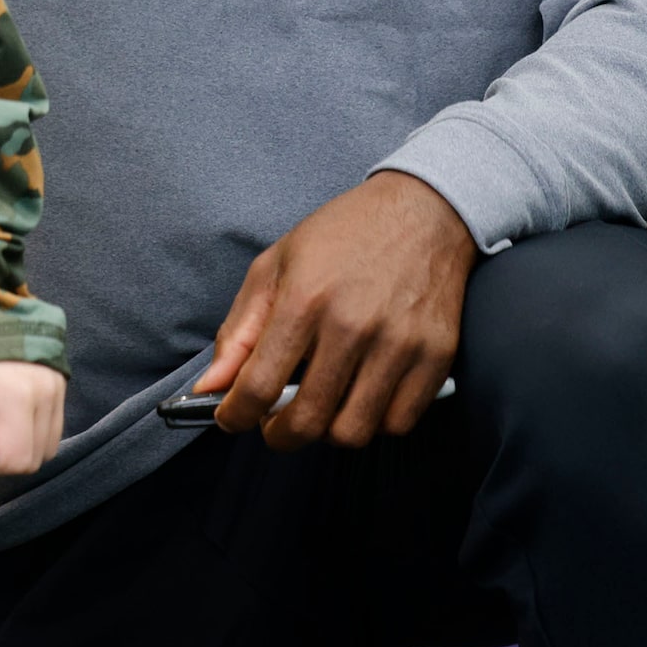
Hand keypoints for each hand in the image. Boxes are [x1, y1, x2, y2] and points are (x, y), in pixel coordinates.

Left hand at [0, 360, 64, 501]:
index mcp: (17, 397)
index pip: (14, 462)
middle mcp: (46, 393)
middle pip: (33, 459)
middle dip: (1, 450)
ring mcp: (57, 387)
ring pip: (45, 446)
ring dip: (17, 440)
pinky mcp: (61, 382)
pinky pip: (51, 427)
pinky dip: (29, 427)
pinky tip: (6, 406)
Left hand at [195, 170, 475, 450]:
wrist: (423, 211)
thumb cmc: (341, 236)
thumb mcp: (274, 265)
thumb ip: (239, 330)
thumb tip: (210, 386)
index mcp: (304, 300)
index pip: (259, 386)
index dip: (237, 416)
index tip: (231, 419)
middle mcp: (352, 327)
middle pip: (308, 420)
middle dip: (280, 435)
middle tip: (274, 425)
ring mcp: (399, 345)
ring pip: (354, 432)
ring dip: (327, 432)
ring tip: (319, 407)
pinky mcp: (436, 358)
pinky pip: (399, 423)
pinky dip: (374, 422)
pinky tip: (360, 396)